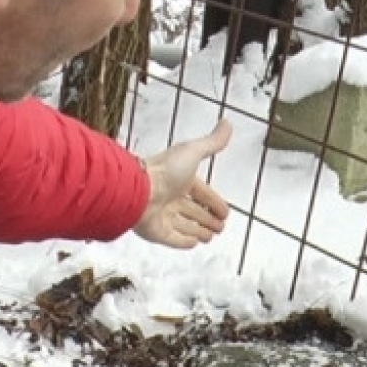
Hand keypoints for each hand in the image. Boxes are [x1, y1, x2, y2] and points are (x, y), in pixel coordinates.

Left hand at [135, 120, 231, 247]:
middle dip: (208, 219)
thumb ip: (212, 142)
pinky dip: (184, 241)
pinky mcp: (157, 232)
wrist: (138, 190)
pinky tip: (195, 243)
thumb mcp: (192, 152)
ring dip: (199, 231)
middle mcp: (172, 198)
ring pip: (185, 225)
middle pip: (194, 211)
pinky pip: (173, 239)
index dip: (215, 203)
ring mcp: (163, 216)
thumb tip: (228, 123)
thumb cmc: (164, 170)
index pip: (202, 193)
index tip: (225, 212)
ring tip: (211, 236)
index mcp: (181, 180)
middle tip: (220, 227)